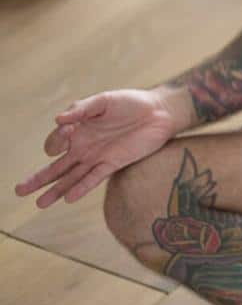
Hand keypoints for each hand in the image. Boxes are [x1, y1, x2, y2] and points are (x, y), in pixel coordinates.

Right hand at [15, 90, 180, 208]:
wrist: (160, 112)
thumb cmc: (130, 102)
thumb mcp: (103, 101)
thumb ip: (81, 109)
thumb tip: (59, 120)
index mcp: (78, 129)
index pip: (55, 142)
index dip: (55, 140)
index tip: (65, 132)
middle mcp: (85, 146)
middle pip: (57, 166)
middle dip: (38, 179)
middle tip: (19, 191)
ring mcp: (98, 157)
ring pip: (71, 177)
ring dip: (55, 190)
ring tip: (39, 203)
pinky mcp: (114, 163)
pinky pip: (94, 178)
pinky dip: (81, 188)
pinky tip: (68, 198)